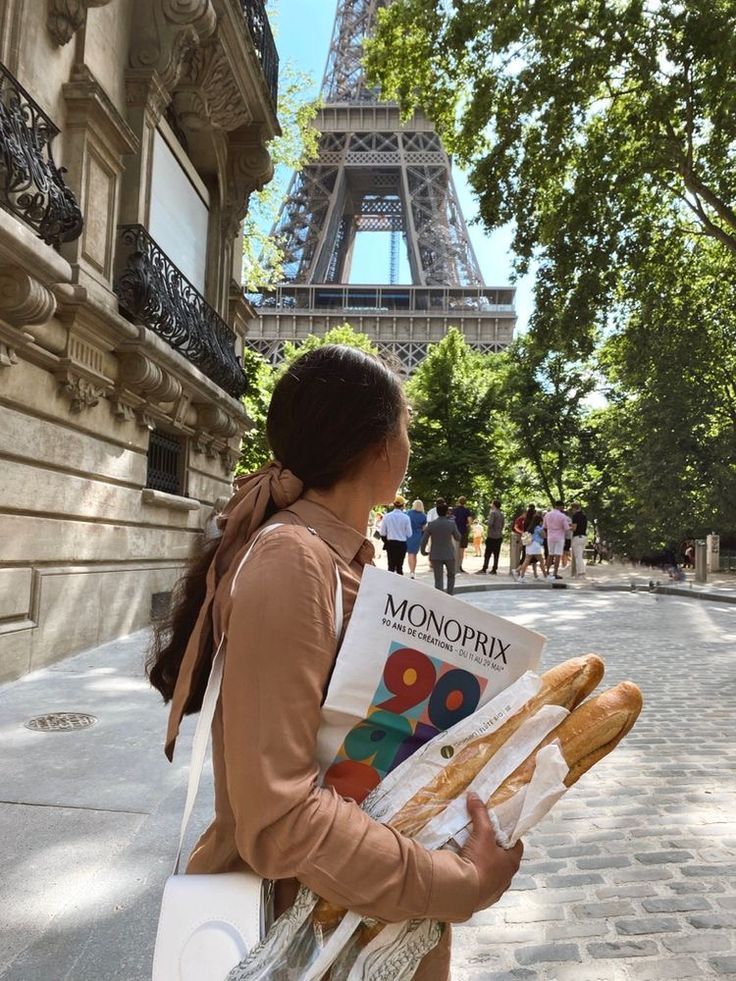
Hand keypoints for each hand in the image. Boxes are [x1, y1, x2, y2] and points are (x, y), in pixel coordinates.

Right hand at [459, 793, 523, 909]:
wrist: (462, 891)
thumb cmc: (480, 862)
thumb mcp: (481, 833)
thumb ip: (480, 814)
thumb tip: (474, 795)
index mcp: (511, 864)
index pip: (516, 846)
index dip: (509, 836)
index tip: (499, 828)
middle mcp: (506, 880)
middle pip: (502, 860)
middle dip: (493, 851)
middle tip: (481, 839)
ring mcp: (493, 892)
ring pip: (490, 874)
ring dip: (482, 865)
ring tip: (470, 853)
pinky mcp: (479, 900)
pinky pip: (477, 885)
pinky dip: (472, 877)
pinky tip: (463, 870)